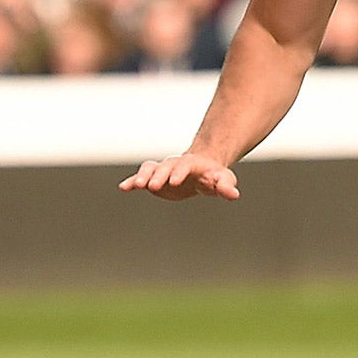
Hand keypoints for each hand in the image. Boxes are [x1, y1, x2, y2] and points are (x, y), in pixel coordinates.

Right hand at [119, 151, 239, 200]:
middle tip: (151, 186)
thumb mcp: (223, 180)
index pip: (184, 166)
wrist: (201, 170)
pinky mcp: (154, 179)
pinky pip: (140, 178)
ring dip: (142, 176)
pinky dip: (132, 182)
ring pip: (150, 169)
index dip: (179, 172)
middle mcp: (174, 164)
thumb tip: (233, 194)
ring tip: (135, 186)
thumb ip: (226, 186)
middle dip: (158, 175)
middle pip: (164, 167)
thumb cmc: (213, 176)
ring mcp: (163, 170)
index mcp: (191, 164)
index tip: (173, 181)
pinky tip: (123, 188)